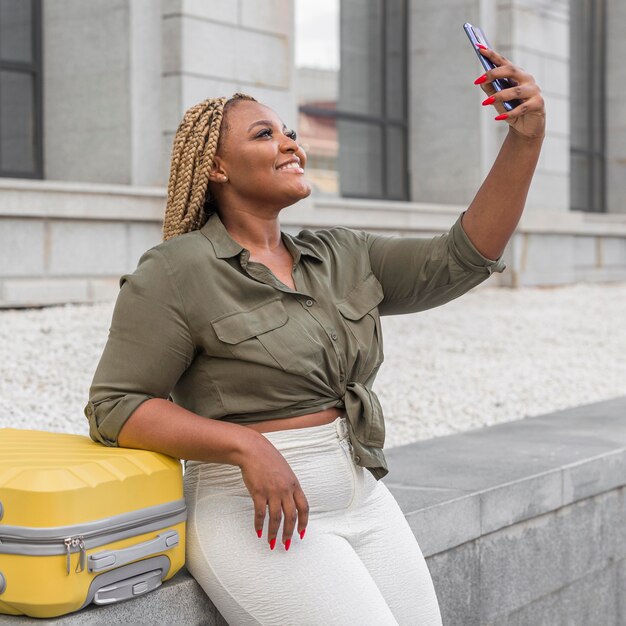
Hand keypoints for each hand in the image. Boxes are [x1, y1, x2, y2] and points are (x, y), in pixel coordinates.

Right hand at [239, 435, 308, 550]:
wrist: (253, 451)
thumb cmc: (268, 459)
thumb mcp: (285, 471)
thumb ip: (289, 486)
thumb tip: (290, 501)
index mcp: (294, 484)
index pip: (304, 507)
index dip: (303, 522)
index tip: (301, 533)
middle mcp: (285, 490)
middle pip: (291, 517)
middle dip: (289, 533)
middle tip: (286, 544)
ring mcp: (272, 492)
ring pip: (276, 518)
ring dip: (274, 533)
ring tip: (272, 542)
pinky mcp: (258, 493)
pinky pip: (260, 514)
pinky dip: (259, 525)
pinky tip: (258, 532)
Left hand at [475, 46, 545, 139]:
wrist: (525, 127)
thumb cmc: (511, 109)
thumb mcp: (498, 100)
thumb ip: (491, 89)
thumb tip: (481, 81)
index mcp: (517, 75)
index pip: (504, 62)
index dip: (492, 55)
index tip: (479, 49)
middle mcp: (527, 79)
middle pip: (511, 71)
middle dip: (494, 73)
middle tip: (480, 80)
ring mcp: (534, 91)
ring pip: (515, 91)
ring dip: (499, 96)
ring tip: (486, 102)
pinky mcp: (538, 104)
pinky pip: (522, 108)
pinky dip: (509, 113)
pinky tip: (498, 118)